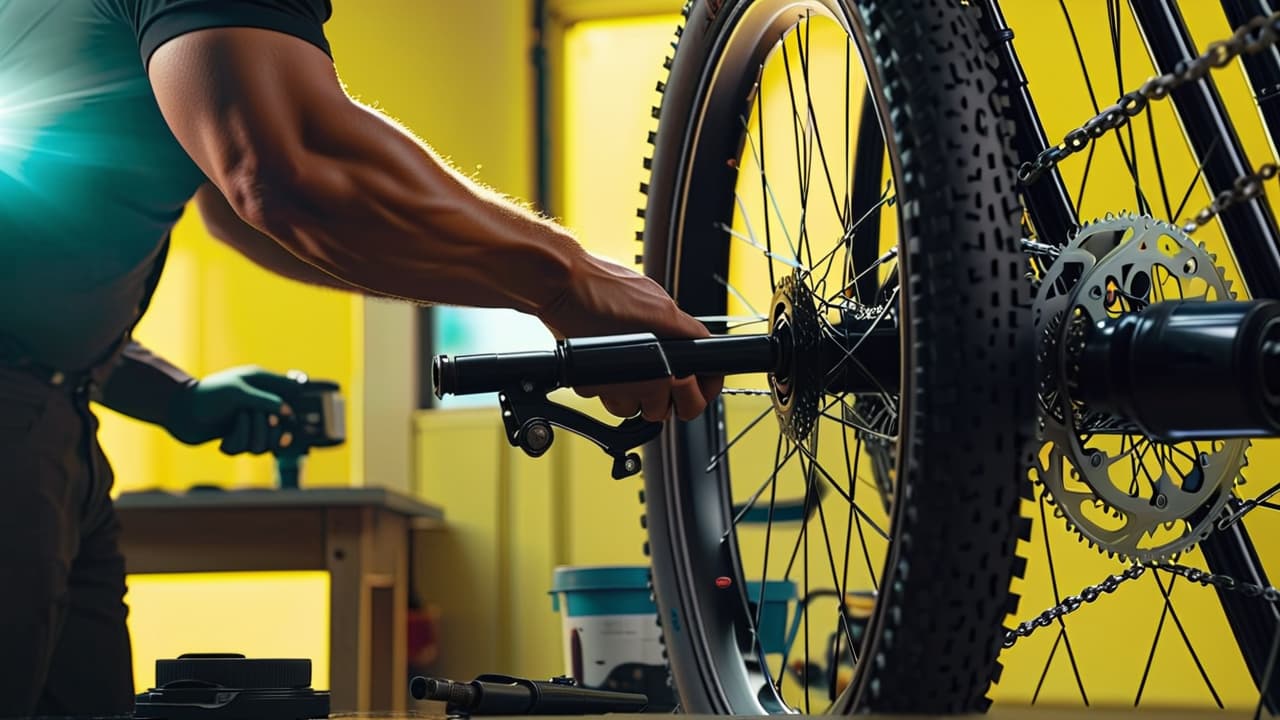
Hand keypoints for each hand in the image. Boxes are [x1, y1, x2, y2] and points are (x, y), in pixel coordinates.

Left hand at [165, 365, 298, 454]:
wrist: (178, 411)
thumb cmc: (208, 395)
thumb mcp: (238, 393)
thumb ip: (266, 401)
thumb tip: (289, 412)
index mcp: (262, 385)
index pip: (292, 393)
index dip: (295, 407)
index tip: (287, 417)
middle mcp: (258, 404)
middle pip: (282, 426)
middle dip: (269, 427)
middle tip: (258, 418)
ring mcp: (248, 423)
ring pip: (264, 443)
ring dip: (250, 436)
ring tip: (236, 423)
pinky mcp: (237, 438)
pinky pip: (245, 450)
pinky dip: (234, 443)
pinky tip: (223, 437)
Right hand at [538, 252, 723, 420]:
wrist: (565, 287)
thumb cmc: (606, 288)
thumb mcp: (661, 304)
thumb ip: (682, 330)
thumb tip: (694, 341)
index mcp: (668, 358)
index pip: (702, 390)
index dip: (704, 389)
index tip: (701, 384)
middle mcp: (645, 379)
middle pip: (669, 410)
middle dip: (670, 399)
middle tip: (668, 382)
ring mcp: (617, 388)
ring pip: (636, 410)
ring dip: (637, 396)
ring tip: (634, 370)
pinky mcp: (592, 388)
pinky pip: (607, 400)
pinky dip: (609, 388)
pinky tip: (610, 366)